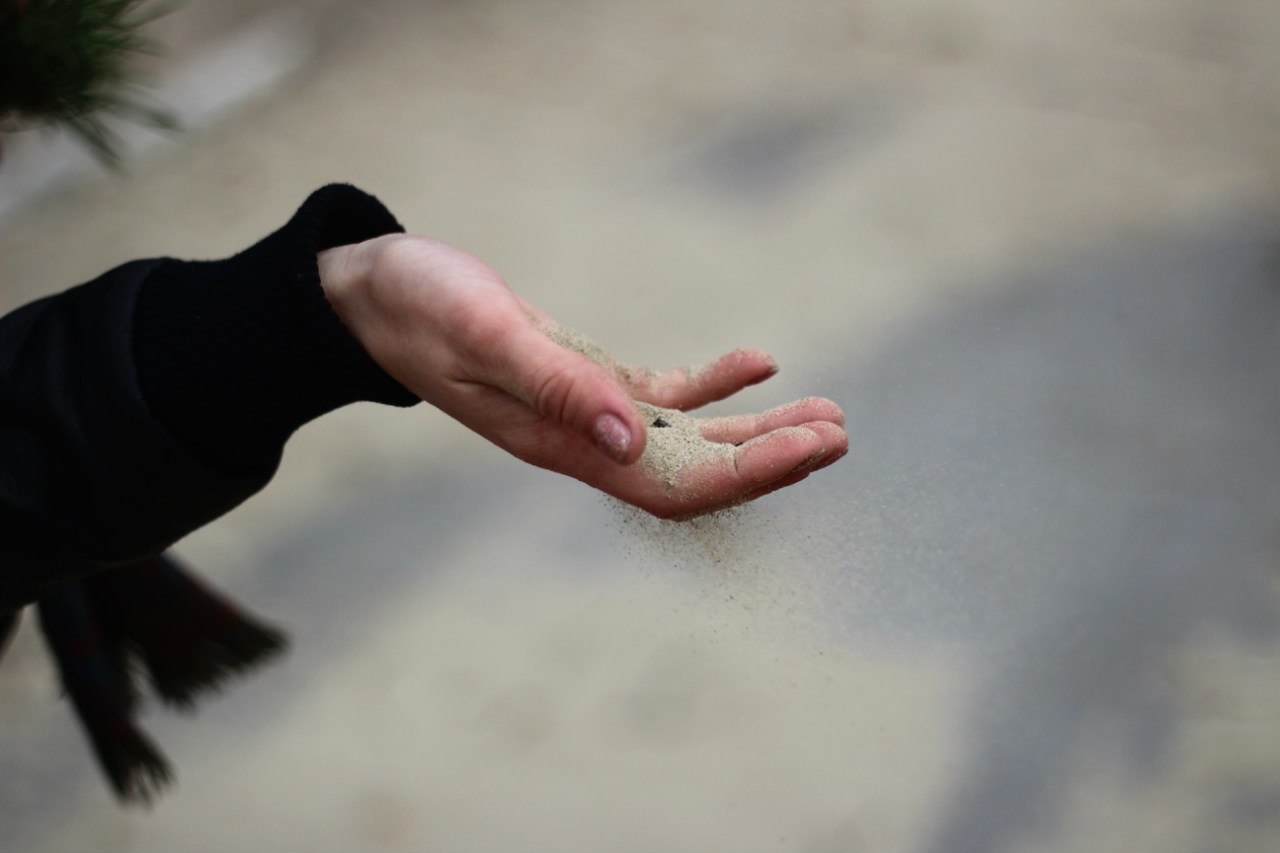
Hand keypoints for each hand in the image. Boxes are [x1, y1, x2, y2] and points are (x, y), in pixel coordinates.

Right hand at [319, 235, 846, 518]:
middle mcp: (583, 442)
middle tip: (840, 433)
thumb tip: (633, 439)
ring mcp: (587, 415)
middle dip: (771, 458)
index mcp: (561, 444)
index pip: (672, 482)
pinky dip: (714, 382)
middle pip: (695, 470)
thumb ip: (559, 385)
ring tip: (825, 413)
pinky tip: (760, 363)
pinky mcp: (586, 381)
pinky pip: (664, 394)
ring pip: (689, 437)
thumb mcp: (485, 335)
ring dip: (757, 429)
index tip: (812, 449)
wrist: (372, 297)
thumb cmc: (418, 309)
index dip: (747, 473)